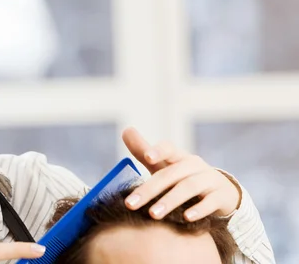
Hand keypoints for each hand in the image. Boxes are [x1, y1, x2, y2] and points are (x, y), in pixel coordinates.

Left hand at [122, 127, 240, 220]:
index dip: (158, 151)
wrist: (223, 194)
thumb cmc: (184, 178)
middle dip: (150, 189)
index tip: (147, 157)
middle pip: (171, 174)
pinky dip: (199, 209)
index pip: (169, 149)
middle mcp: (195, 165)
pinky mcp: (222, 196)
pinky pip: (211, 202)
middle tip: (131, 204)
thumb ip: (143, 151)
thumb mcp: (165, 165)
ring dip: (170, 201)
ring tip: (153, 215)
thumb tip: (125, 130)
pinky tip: (187, 218)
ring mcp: (210, 179)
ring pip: (189, 187)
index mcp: (179, 157)